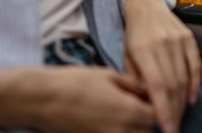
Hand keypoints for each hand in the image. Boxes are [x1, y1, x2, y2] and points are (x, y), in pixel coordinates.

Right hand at [0, 66, 155, 132]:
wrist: (43, 99)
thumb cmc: (75, 82)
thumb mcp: (108, 75)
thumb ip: (133, 85)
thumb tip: (146, 92)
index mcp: (130, 111)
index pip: (157, 116)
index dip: (157, 107)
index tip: (151, 99)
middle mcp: (123, 132)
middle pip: (148, 132)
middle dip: (147, 121)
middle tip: (139, 107)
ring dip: (134, 128)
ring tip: (124, 115)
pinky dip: (118, 131)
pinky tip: (110, 121)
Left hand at [122, 0, 201, 132]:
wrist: (146, 5)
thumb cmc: (134, 32)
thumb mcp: (126, 55)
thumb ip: (134, 79)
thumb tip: (144, 103)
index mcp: (143, 49)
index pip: (157, 85)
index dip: (163, 109)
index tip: (166, 127)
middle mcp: (162, 44)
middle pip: (173, 85)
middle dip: (174, 111)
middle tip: (173, 127)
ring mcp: (178, 40)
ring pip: (185, 78)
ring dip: (183, 101)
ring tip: (179, 116)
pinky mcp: (189, 38)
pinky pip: (196, 66)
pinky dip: (195, 84)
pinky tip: (191, 98)